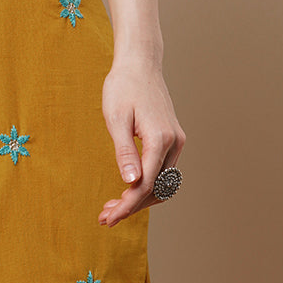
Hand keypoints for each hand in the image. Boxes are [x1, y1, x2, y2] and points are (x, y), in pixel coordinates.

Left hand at [99, 59, 184, 225]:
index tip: (108, 218)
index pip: (146, 184)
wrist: (140, 64)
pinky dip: (148, 185)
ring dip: (141, 198)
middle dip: (132, 206)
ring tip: (114, 206)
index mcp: (160, 138)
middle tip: (106, 216)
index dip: (127, 205)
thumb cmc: (123, 86)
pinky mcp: (172, 139)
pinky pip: (164, 172)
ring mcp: (176, 141)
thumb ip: (125, 152)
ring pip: (163, 183)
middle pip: (157, 189)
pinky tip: (128, 189)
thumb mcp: (116, 118)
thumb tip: (131, 183)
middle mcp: (174, 143)